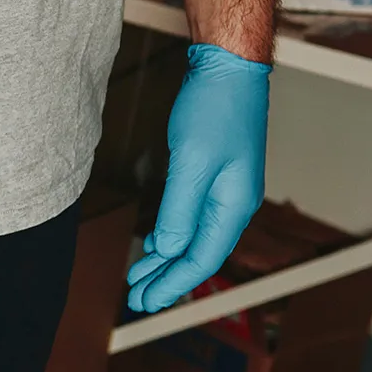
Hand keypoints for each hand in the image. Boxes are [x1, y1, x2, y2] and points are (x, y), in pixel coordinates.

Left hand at [126, 43, 269, 313]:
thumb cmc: (215, 109)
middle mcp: (234, 203)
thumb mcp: (193, 163)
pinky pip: (193, 217)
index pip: (202, 259)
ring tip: (140, 277)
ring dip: (166, 259)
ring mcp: (226, 190)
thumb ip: (180, 210)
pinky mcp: (215, 175)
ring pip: (194, 237)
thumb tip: (170, 250)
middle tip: (137, 299)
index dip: (173, 284)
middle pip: (198, 254)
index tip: (146, 303)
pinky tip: (156, 242)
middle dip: (167, 279)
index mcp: (233, 206)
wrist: (229, 68)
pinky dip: (172, 233)